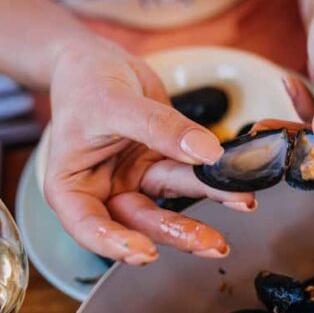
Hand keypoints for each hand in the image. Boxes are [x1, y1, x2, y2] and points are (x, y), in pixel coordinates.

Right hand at [43, 43, 255, 264]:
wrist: (98, 61)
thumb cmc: (85, 83)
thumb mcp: (115, 103)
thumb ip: (158, 128)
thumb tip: (206, 153)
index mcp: (71, 187)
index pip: (88, 226)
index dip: (115, 243)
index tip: (147, 252)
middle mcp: (102, 192)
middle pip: (138, 220)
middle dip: (177, 232)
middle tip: (212, 243)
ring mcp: (133, 181)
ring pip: (169, 202)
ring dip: (205, 206)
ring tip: (242, 204)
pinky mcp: (158, 166)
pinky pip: (188, 177)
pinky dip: (213, 182)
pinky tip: (239, 188)